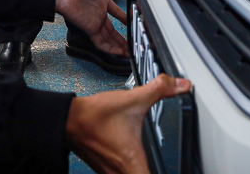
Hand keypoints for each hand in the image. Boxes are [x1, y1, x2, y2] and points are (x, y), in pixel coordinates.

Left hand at [55, 0, 130, 55]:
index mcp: (103, 1)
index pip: (117, 12)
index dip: (125, 17)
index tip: (133, 20)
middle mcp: (99, 14)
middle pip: (114, 30)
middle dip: (123, 38)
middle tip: (133, 43)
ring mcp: (95, 22)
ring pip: (109, 39)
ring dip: (119, 46)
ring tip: (129, 52)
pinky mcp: (90, 29)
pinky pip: (101, 43)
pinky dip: (110, 49)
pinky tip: (118, 52)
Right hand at [66, 75, 191, 173]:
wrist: (69, 119)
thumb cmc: (95, 116)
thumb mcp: (132, 100)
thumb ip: (159, 91)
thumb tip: (180, 85)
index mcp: (132, 161)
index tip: (174, 170)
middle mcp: (120, 173)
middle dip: (153, 171)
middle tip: (164, 164)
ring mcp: (110, 173)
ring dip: (141, 171)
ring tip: (150, 163)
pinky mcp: (104, 169)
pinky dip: (129, 170)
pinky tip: (131, 158)